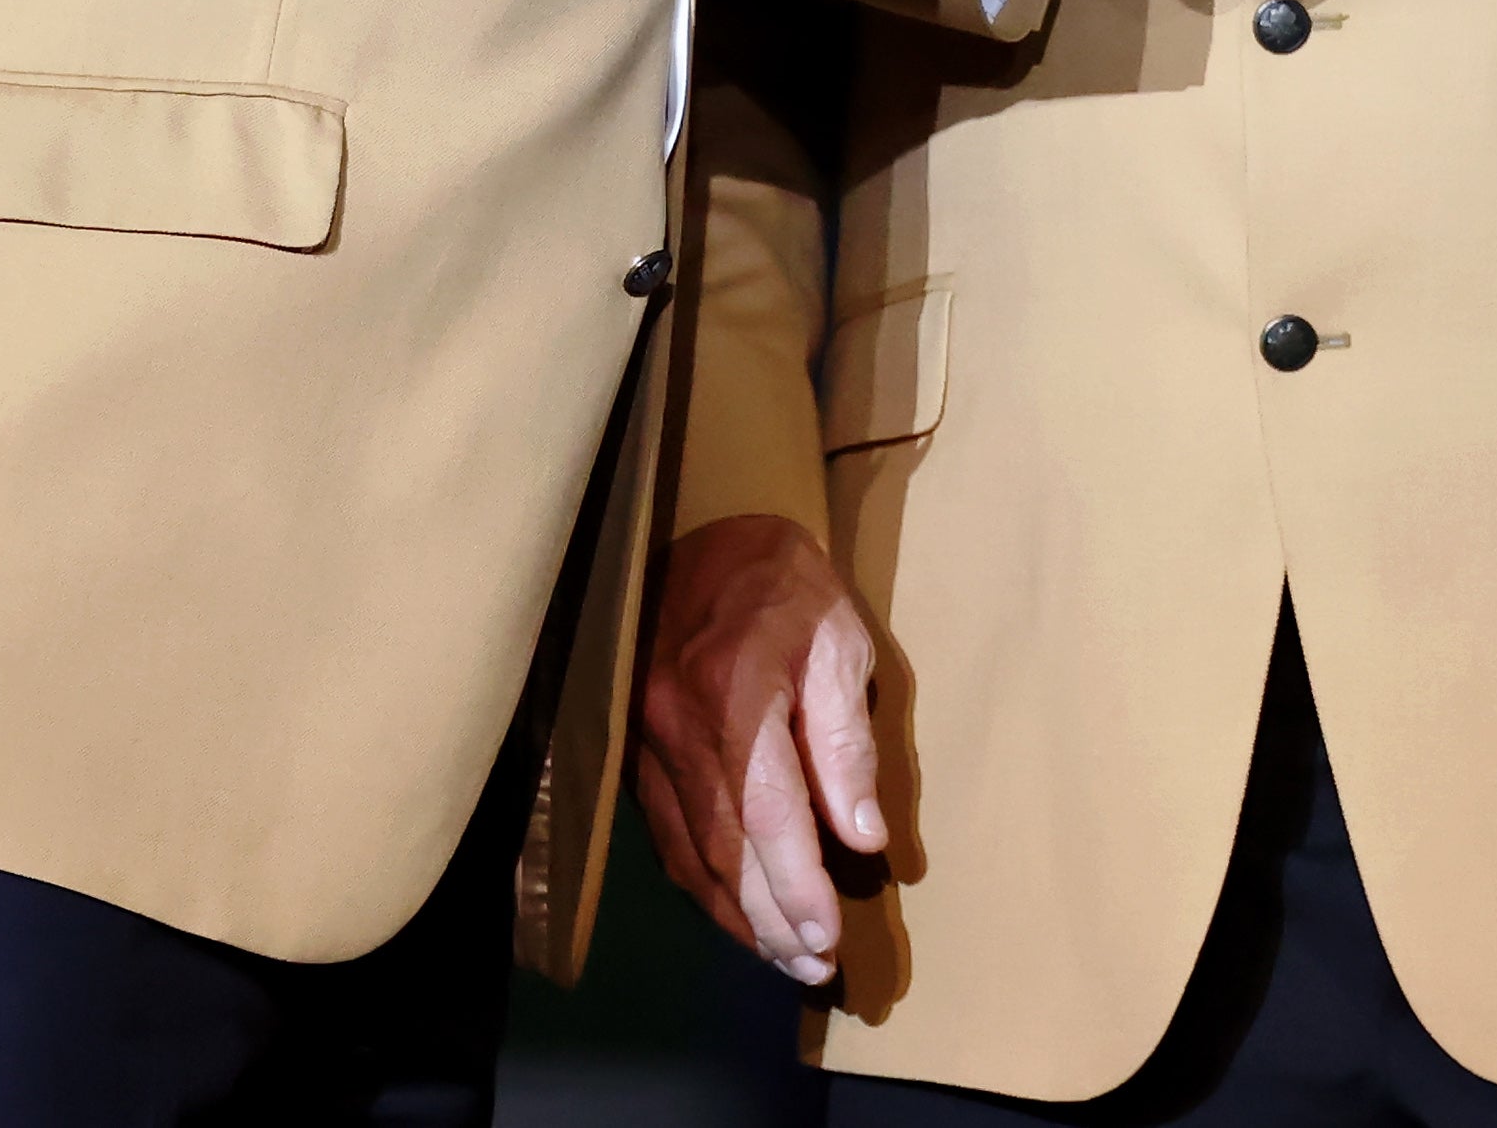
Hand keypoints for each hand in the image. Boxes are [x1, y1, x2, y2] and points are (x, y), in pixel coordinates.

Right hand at [632, 513, 884, 983]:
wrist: (699, 530)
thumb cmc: (786, 585)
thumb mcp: (840, 642)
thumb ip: (846, 740)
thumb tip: (862, 836)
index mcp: (734, 693)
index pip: (765, 814)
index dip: (795, 885)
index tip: (827, 936)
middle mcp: (676, 728)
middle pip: (721, 848)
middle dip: (769, 918)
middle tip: (812, 966)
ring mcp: (645, 742)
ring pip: (688, 852)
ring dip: (736, 914)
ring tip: (784, 956)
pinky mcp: (634, 751)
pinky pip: (666, 834)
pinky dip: (703, 882)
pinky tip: (735, 911)